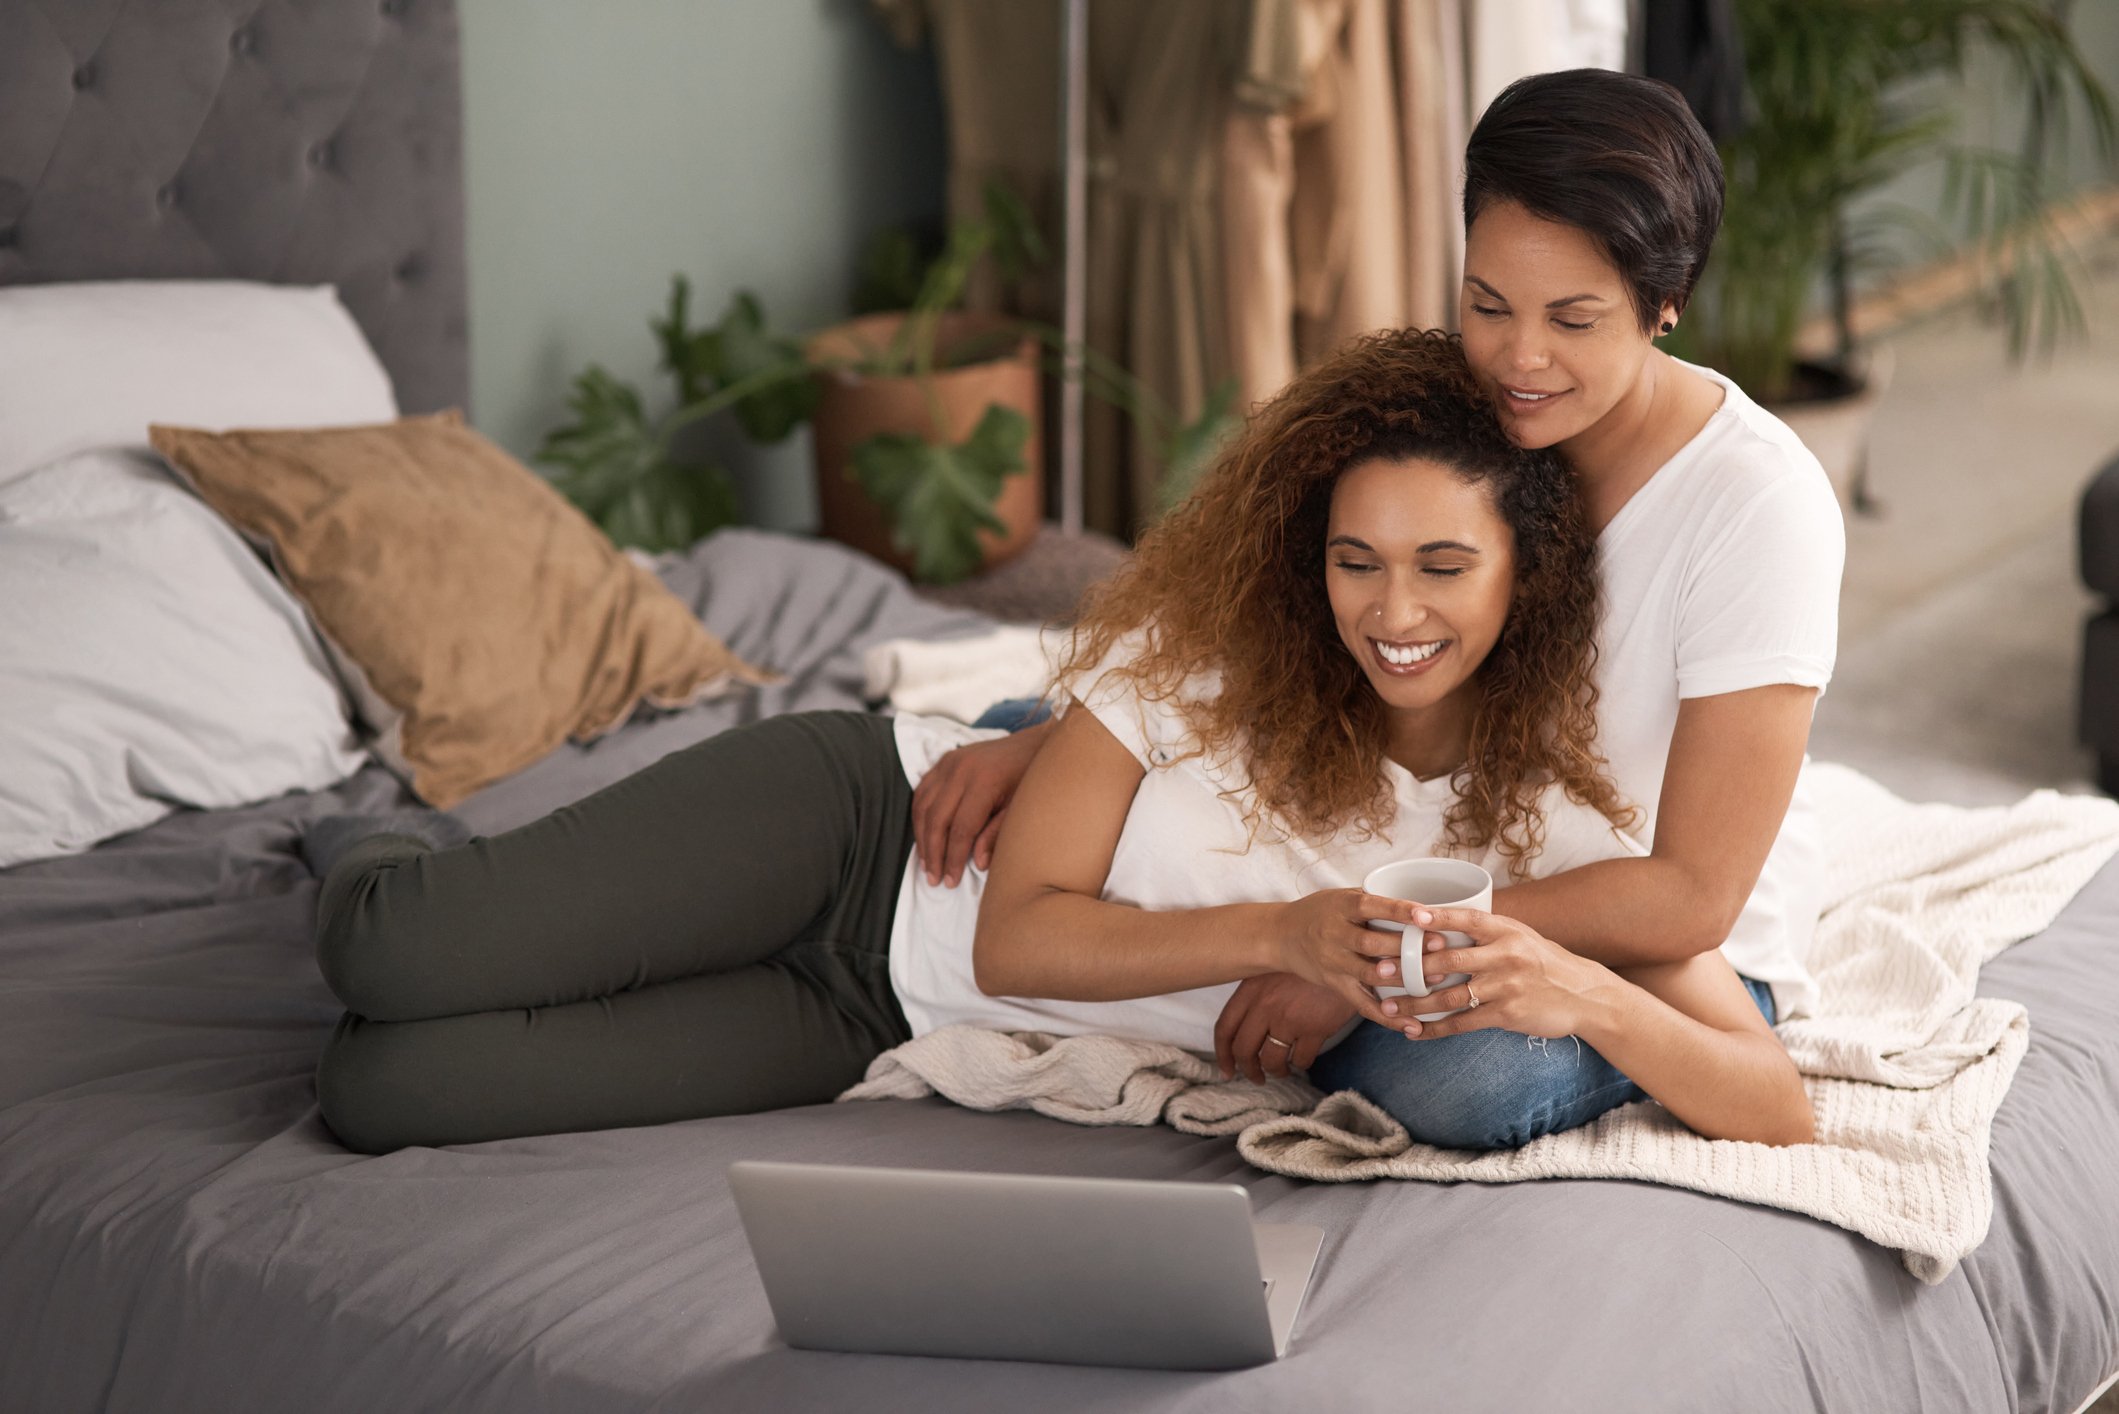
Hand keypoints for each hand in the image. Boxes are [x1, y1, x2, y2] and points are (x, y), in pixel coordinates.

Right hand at [912, 721, 1050, 885]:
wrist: (1033, 744)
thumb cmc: (1031, 780)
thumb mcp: (1021, 809)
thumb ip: (998, 834)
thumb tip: (978, 863)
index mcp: (984, 782)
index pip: (961, 829)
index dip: (953, 858)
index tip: (951, 881)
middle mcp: (962, 769)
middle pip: (937, 819)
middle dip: (933, 853)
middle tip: (934, 879)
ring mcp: (950, 762)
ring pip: (923, 807)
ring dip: (922, 838)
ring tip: (927, 864)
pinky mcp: (944, 760)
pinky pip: (922, 792)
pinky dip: (920, 816)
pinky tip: (924, 836)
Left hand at [1213, 974, 1353, 1082]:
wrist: (1346, 957)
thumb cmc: (1309, 963)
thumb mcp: (1275, 970)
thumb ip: (1257, 994)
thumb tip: (1246, 1029)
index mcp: (1251, 988)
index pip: (1225, 1028)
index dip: (1223, 1055)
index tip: (1227, 1070)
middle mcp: (1265, 1005)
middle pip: (1244, 1050)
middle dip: (1248, 1070)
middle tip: (1257, 1078)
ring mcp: (1289, 1018)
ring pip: (1271, 1060)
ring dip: (1276, 1071)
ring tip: (1283, 1070)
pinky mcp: (1314, 1029)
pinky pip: (1301, 1060)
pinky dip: (1301, 1063)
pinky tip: (1304, 1057)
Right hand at [1272, 888, 1431, 1029]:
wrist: (1281, 935)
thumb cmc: (1321, 912)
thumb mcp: (1343, 896)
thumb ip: (1376, 901)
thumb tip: (1424, 905)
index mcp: (1341, 907)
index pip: (1373, 906)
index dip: (1399, 910)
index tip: (1426, 913)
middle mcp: (1335, 934)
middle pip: (1372, 944)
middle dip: (1407, 946)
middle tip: (1441, 946)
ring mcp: (1334, 963)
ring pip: (1369, 974)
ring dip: (1401, 979)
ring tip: (1432, 981)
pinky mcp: (1336, 985)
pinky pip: (1362, 1004)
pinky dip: (1388, 1017)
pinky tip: (1412, 1025)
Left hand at [1390, 907, 1619, 1041]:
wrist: (1583, 995)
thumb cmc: (1543, 962)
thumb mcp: (1519, 936)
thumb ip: (1484, 931)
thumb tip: (1436, 925)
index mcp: (1505, 930)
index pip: (1466, 918)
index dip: (1438, 916)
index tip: (1410, 916)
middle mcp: (1505, 955)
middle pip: (1449, 961)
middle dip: (1410, 968)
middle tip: (1379, 971)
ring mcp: (1506, 986)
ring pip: (1450, 996)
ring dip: (1415, 1004)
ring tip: (1387, 1007)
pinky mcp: (1507, 1014)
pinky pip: (1463, 1023)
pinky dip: (1435, 1030)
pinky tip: (1414, 1032)